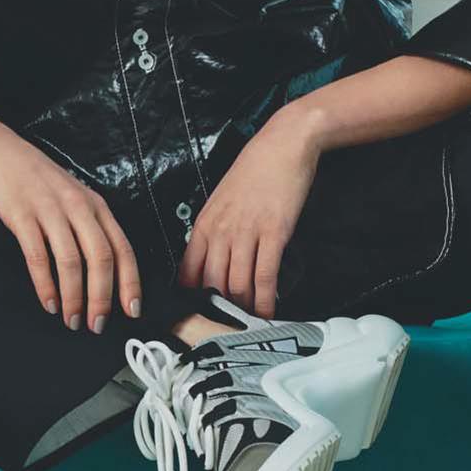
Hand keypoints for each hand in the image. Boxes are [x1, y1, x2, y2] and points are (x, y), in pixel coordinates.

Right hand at [0, 117, 141, 331]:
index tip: (132, 311)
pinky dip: (45, 285)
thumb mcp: (72, 196)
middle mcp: (78, 206)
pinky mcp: (21, 215)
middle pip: (100, 259)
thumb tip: (103, 272)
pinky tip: (49, 302)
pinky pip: (38, 257)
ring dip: (73, 297)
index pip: (122, 248)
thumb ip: (88, 226)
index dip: (129, 283)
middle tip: (97, 325)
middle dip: (102, 298)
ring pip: (70, 262)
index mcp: (95, 204)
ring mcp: (49, 210)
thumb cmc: (36, 178)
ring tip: (71, 320)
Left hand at [176, 110, 321, 319]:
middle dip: (221, 310)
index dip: (193, 299)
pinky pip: (265, 276)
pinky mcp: (273, 233)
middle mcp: (220, 231)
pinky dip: (265, 300)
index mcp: (204, 224)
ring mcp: (246, 233)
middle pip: (212, 285)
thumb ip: (215, 230)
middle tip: (231, 326)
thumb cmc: (255, 170)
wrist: (283, 144)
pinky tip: (268, 311)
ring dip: (245, 309)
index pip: (188, 272)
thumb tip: (214, 262)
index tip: (201, 316)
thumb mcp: (222, 200)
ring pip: (238, 285)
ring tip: (251, 323)